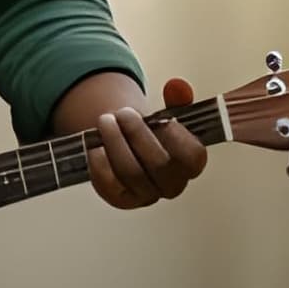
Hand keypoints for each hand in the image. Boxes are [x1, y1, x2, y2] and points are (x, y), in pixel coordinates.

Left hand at [74, 72, 207, 210]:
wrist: (130, 148)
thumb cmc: (153, 133)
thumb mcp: (168, 112)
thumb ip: (177, 99)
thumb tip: (176, 88)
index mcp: (190, 165)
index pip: (193, 158)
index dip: (177, 137)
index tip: (163, 118)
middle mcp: (172, 185)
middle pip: (158, 165)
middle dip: (138, 134)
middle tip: (124, 113)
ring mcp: (146, 195)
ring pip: (131, 173)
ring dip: (115, 142)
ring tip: (106, 121)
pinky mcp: (122, 199)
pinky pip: (108, 184)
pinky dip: (99, 162)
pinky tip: (95, 145)